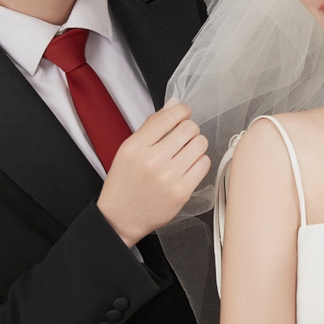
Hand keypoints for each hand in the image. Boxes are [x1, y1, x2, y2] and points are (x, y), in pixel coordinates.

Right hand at [97, 101, 209, 245]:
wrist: (120, 218)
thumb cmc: (124, 184)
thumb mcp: (128, 150)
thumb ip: (151, 126)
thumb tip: (174, 104)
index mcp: (136, 147)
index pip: (169, 117)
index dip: (182, 111)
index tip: (184, 114)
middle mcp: (152, 161)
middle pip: (189, 128)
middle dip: (189, 129)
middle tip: (184, 137)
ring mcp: (169, 177)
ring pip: (200, 144)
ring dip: (196, 145)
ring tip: (186, 152)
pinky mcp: (182, 192)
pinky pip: (204, 164)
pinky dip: (199, 162)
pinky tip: (189, 166)